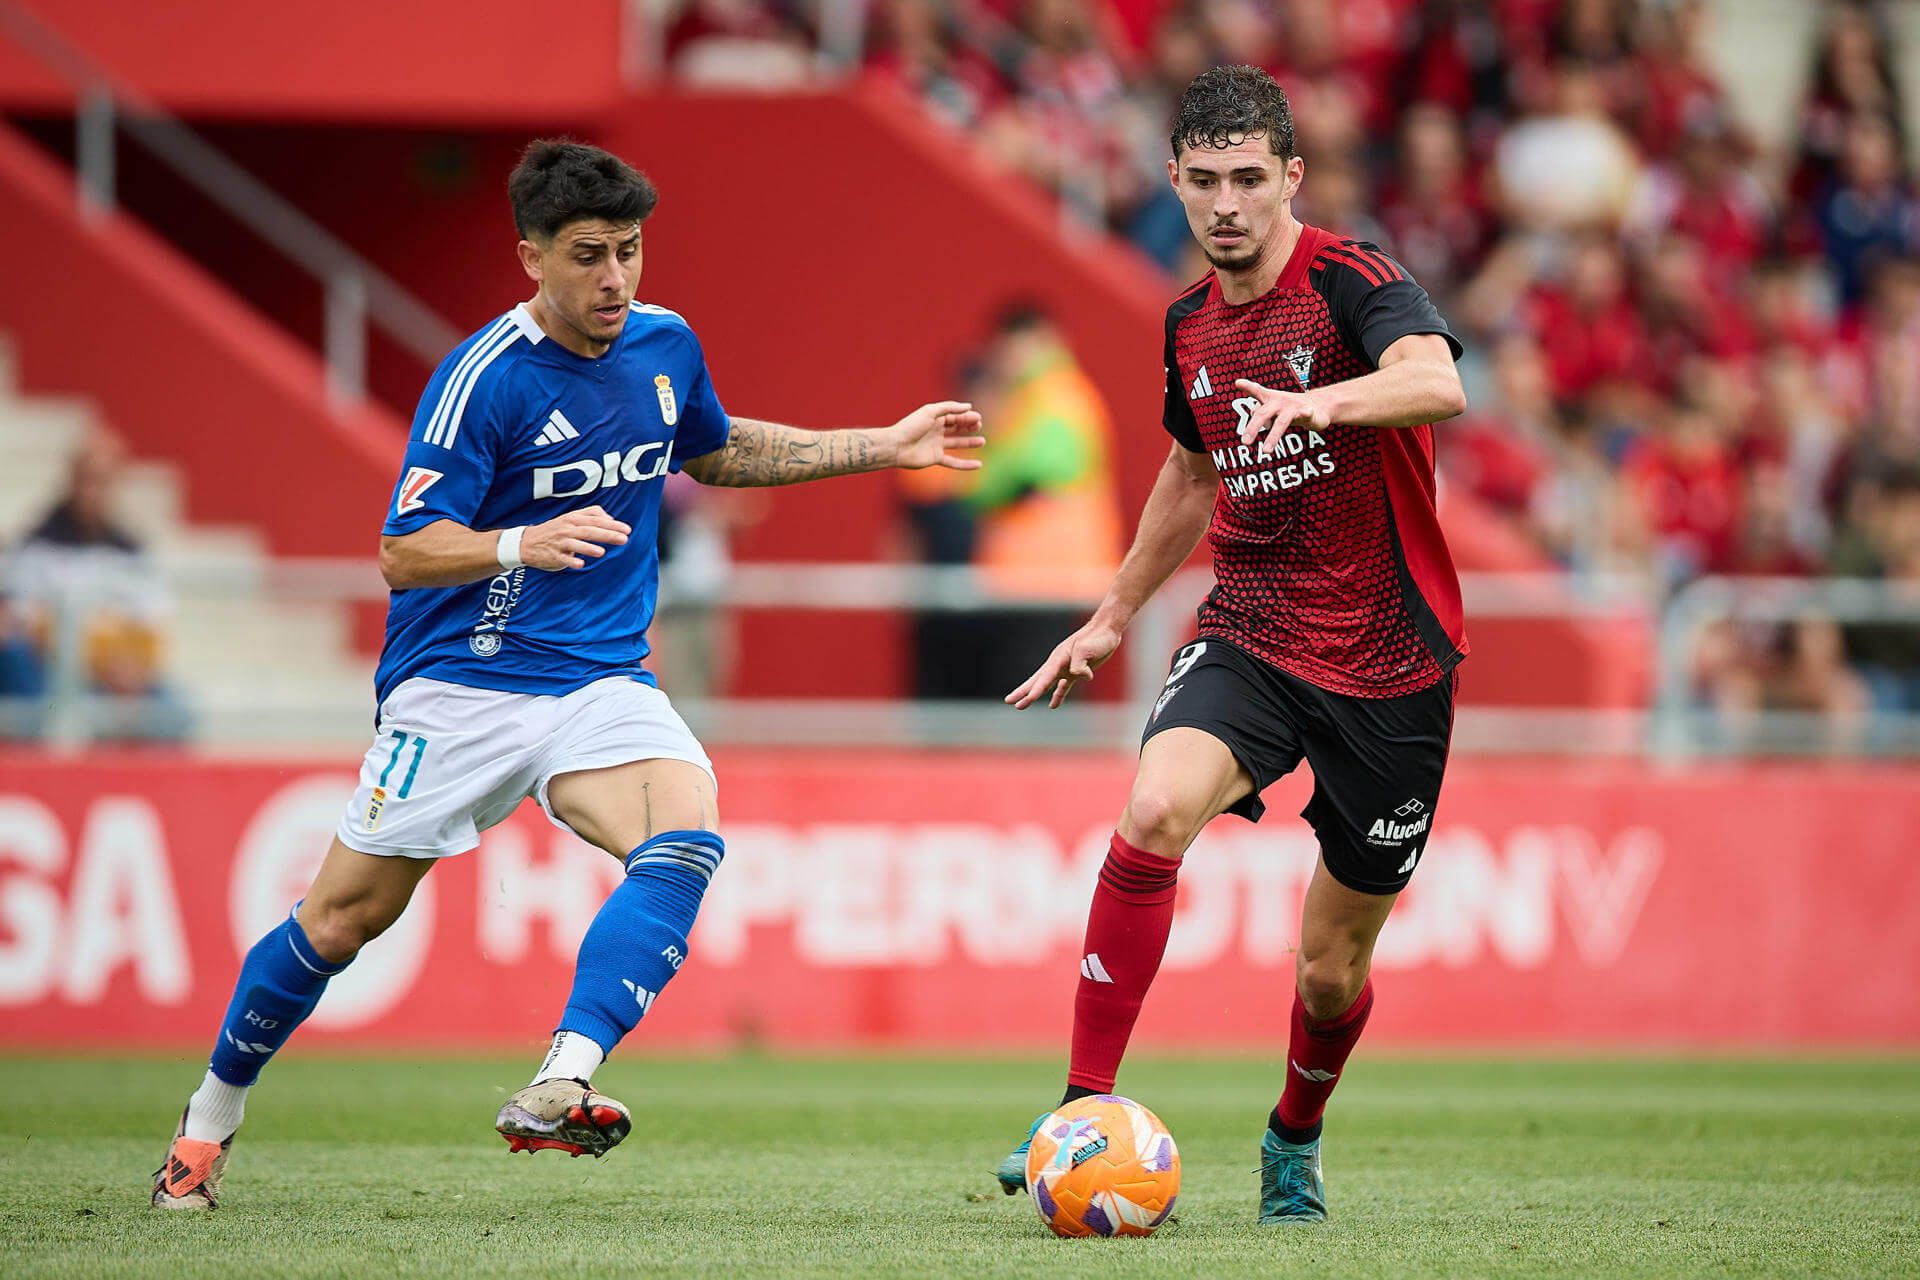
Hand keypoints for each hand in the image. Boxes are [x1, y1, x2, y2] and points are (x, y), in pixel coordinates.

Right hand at [521, 505, 630, 569]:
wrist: (527, 542)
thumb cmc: (554, 529)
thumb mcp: (571, 517)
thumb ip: (592, 514)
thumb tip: (612, 519)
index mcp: (573, 519)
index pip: (596, 520)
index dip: (612, 524)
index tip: (627, 530)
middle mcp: (567, 529)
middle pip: (589, 531)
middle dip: (607, 535)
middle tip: (624, 539)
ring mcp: (559, 542)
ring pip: (575, 544)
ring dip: (588, 548)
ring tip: (602, 551)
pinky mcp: (553, 555)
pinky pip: (562, 558)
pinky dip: (571, 561)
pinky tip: (580, 564)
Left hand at [888, 401, 984, 470]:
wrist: (896, 446)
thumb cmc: (910, 426)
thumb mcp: (930, 411)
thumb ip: (950, 407)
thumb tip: (969, 406)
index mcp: (934, 418)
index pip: (954, 416)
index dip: (966, 417)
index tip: (978, 418)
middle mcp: (936, 431)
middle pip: (957, 428)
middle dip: (969, 426)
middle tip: (979, 426)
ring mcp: (936, 445)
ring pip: (957, 443)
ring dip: (969, 442)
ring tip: (982, 441)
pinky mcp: (935, 458)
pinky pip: (954, 461)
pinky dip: (965, 464)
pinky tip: (978, 464)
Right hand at [1005, 618, 1123, 709]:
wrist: (1107, 629)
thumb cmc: (1097, 638)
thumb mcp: (1087, 649)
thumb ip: (1079, 665)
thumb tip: (1078, 677)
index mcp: (1059, 658)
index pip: (1044, 678)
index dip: (1035, 690)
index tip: (1026, 700)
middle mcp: (1059, 663)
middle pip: (1037, 680)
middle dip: (1023, 692)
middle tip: (1009, 702)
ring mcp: (1066, 667)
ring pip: (1046, 684)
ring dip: (1035, 694)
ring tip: (1021, 705)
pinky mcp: (1077, 671)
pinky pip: (1063, 686)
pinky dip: (1058, 695)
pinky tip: (1052, 705)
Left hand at [1234, 378, 1329, 458]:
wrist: (1315, 406)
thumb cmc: (1288, 408)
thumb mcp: (1272, 410)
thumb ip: (1259, 415)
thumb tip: (1250, 424)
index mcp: (1270, 399)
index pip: (1257, 392)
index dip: (1248, 387)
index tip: (1238, 383)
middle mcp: (1279, 401)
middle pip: (1263, 413)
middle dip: (1253, 428)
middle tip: (1245, 442)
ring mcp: (1293, 406)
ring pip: (1281, 422)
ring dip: (1273, 437)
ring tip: (1266, 451)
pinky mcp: (1308, 411)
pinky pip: (1306, 413)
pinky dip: (1306, 413)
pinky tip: (1307, 412)